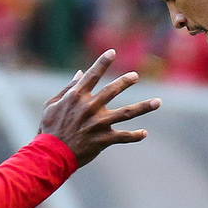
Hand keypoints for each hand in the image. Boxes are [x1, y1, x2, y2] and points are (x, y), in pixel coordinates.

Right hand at [38, 50, 161, 164]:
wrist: (51, 155)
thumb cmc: (49, 129)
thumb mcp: (52, 105)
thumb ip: (68, 88)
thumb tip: (79, 73)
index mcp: (76, 97)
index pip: (92, 75)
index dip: (102, 62)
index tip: (112, 52)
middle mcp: (90, 108)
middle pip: (112, 90)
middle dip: (125, 81)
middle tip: (135, 76)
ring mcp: (98, 124)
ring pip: (126, 113)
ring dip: (143, 107)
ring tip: (158, 101)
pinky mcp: (103, 139)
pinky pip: (123, 137)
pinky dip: (135, 135)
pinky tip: (144, 133)